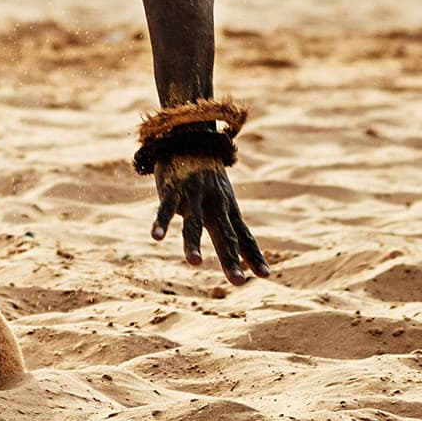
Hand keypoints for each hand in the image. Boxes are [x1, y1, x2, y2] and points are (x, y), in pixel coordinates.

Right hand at [150, 156, 268, 283]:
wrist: (190, 139)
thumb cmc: (209, 179)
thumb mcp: (223, 202)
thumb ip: (230, 228)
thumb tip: (245, 254)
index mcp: (228, 210)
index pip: (244, 236)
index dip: (254, 255)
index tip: (265, 275)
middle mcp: (215, 205)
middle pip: (224, 235)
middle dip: (230, 259)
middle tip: (238, 281)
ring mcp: (194, 196)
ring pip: (193, 223)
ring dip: (193, 243)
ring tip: (194, 262)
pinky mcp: (173, 189)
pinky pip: (166, 208)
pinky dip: (162, 222)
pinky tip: (156, 237)